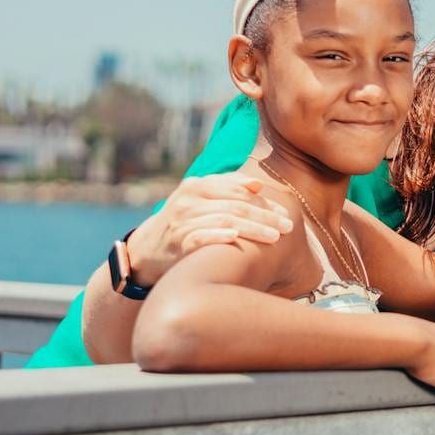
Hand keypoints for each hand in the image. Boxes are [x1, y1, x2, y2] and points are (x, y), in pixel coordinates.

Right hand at [125, 173, 294, 285]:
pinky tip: (236, 240)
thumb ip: (228, 189)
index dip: (264, 201)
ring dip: (253, 228)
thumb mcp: (200, 200)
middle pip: (236, 206)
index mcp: (197, 185)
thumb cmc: (182, 223)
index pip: (238, 190)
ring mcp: (181, 220)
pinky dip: (218, 237)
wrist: (146, 250)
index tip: (284, 213)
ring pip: (224, 221)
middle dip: (266, 216)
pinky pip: (200, 237)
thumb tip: (258, 183)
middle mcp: (189, 200)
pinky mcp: (176, 242)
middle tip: (288, 227)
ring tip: (275, 237)